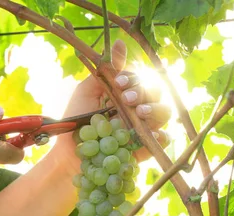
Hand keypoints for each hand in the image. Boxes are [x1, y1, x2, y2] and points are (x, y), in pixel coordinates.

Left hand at [51, 39, 170, 171]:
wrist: (69, 154)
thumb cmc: (76, 122)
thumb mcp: (86, 92)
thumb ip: (105, 70)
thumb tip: (121, 42)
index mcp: (126, 93)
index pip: (140, 78)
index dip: (134, 77)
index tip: (120, 82)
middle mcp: (138, 108)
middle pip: (156, 93)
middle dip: (144, 91)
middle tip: (127, 98)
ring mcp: (143, 128)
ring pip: (164, 113)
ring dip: (155, 109)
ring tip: (139, 111)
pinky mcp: (144, 149)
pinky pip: (162, 141)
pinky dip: (160, 137)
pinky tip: (152, 134)